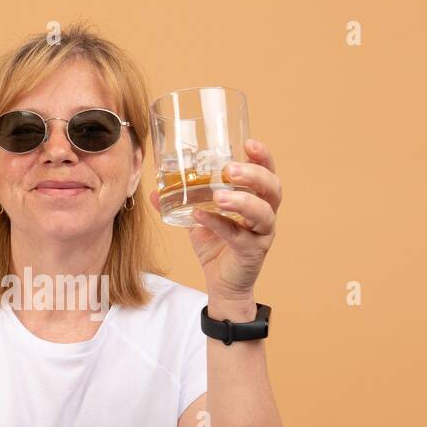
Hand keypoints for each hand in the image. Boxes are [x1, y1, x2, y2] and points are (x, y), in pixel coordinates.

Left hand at [150, 138, 281, 305]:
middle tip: (231, 169)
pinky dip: (218, 224)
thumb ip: (181, 202)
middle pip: (272, 188)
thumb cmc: (216, 245)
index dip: (263, 157)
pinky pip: (238, 237)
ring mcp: (262, 234)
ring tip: (219, 196)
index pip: (267, 172)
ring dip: (242, 201)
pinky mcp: (252, 253)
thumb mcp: (197, 219)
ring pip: (263, 213)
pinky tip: (200, 216)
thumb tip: (154, 190)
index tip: (249, 143)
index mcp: (256, 198)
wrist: (222, 283)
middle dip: (254, 175)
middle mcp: (265, 214)